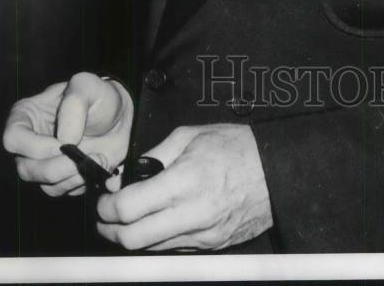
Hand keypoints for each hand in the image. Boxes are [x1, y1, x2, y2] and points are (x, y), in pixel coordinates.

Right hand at [2, 71, 133, 196]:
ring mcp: (43, 163)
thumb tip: (65, 140)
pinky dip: (81, 182)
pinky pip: (63, 191)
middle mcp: (29, 143)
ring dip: (74, 176)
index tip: (65, 144)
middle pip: (26, 169)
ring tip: (100, 157)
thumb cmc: (99, 96)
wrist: (120, 116)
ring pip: (45, 185)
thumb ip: (74, 105)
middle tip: (88, 156)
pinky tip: (99, 165)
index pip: (13, 139)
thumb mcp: (87, 85)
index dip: (36, 147)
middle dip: (58, 168)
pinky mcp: (60, 178)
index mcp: (25, 116)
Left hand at [95, 124, 272, 250]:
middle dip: (110, 230)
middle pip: (133, 239)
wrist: (278, 171)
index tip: (104, 200)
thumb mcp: (191, 135)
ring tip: (129, 219)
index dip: (107, 207)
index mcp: (185, 180)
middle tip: (106, 217)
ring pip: (151, 249)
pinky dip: (159, 238)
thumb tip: (126, 178)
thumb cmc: (237, 146)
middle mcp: (193, 213)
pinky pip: (175, 249)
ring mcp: (204, 236)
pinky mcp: (213, 247)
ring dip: (133, 237)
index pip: (129, 208)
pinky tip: (159, 221)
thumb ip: (155, 155)